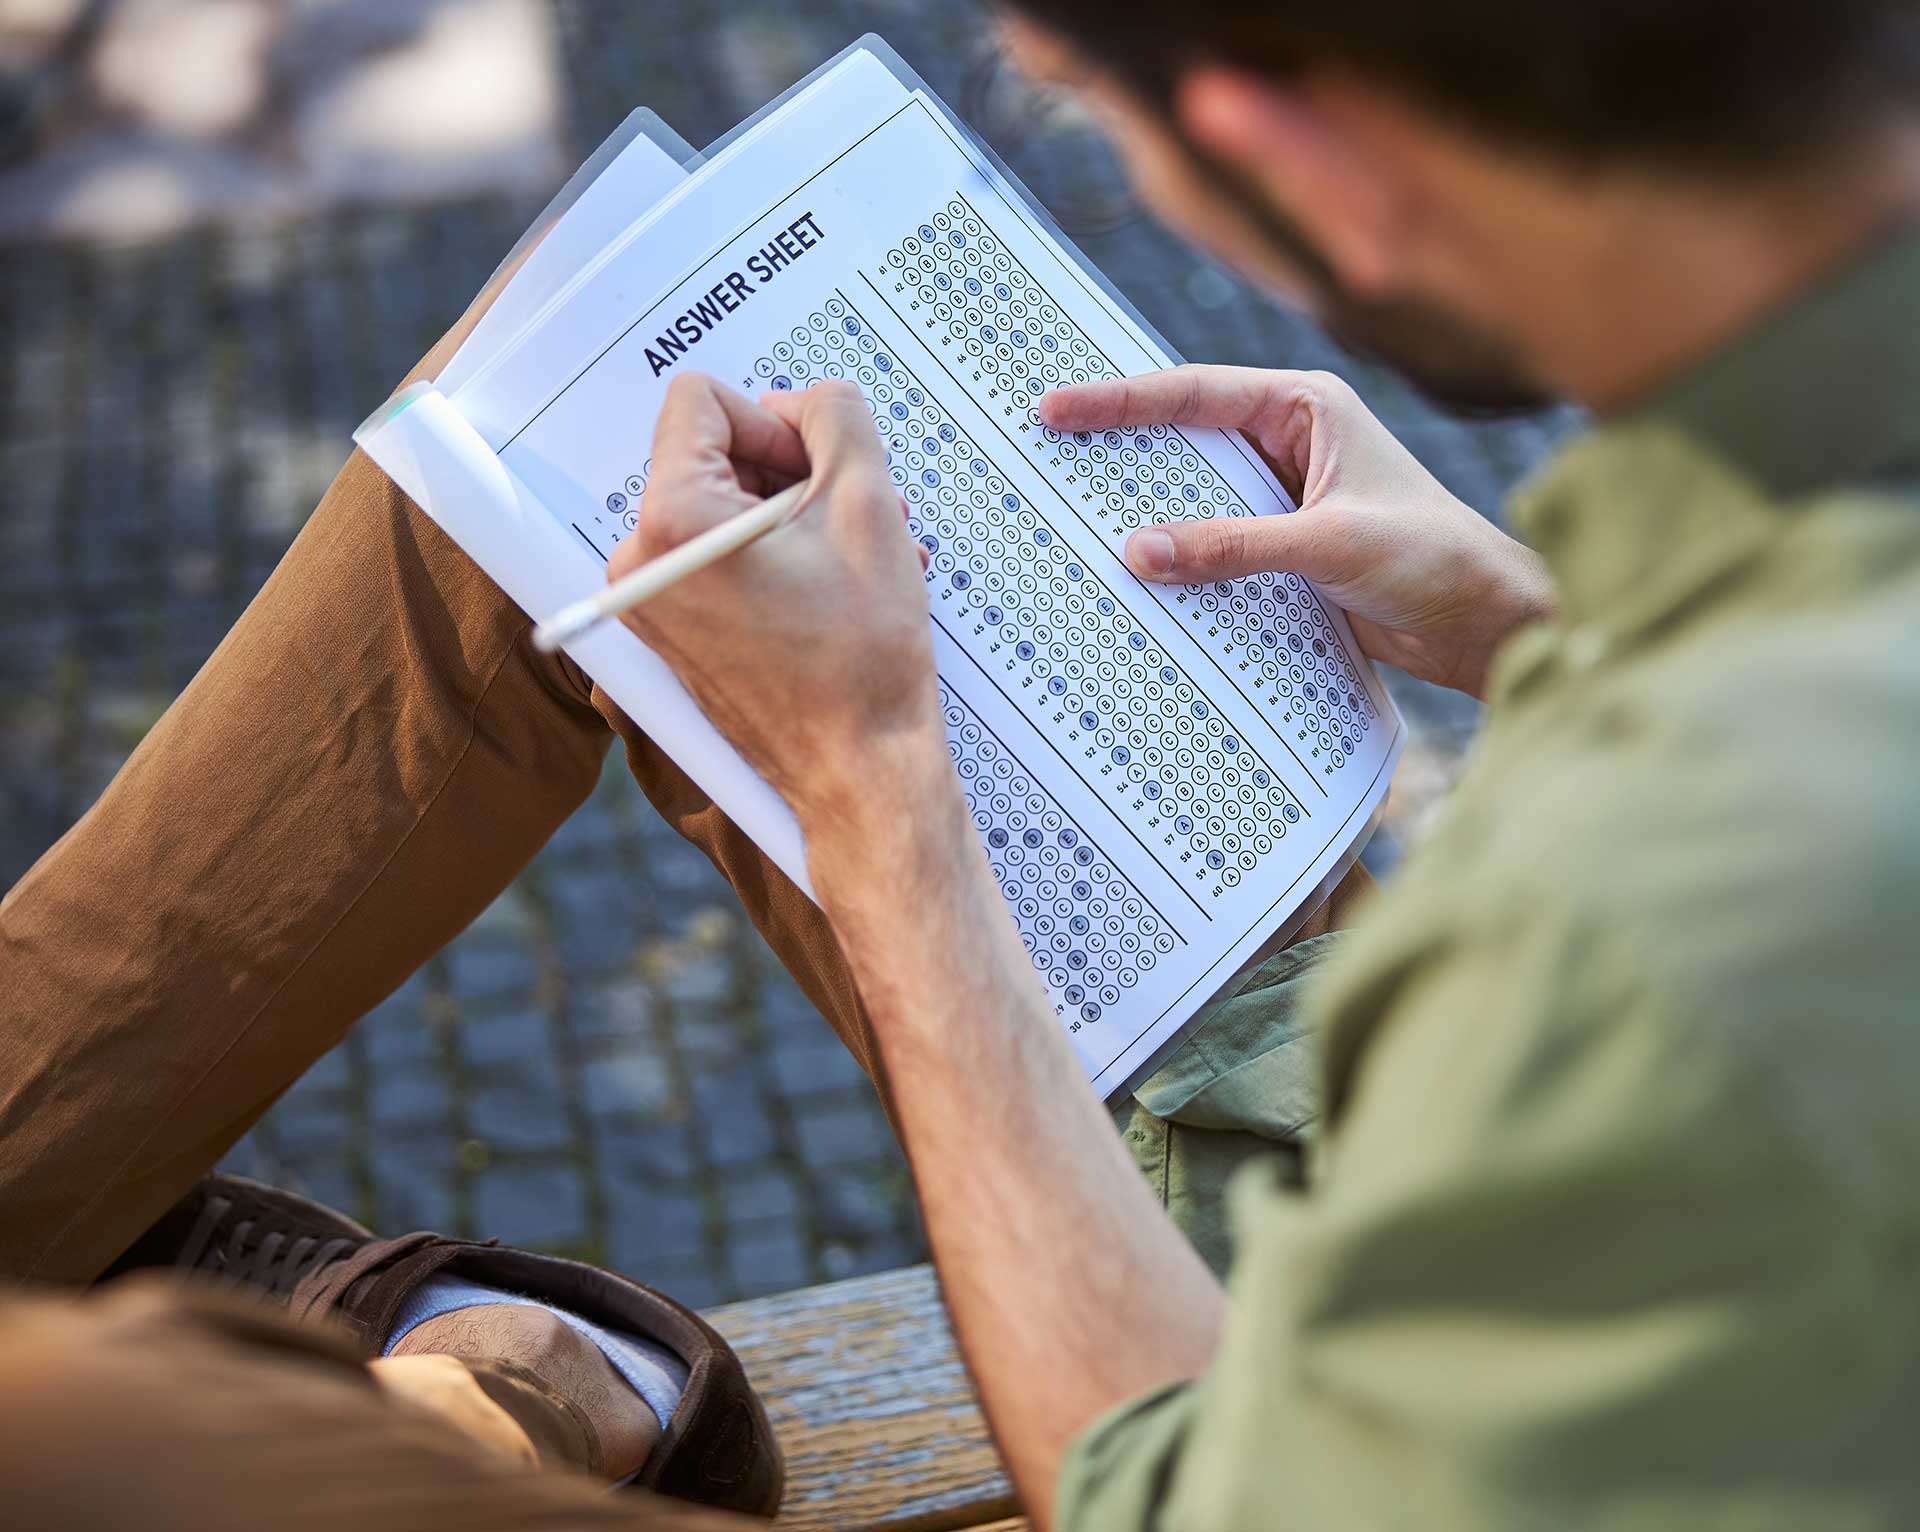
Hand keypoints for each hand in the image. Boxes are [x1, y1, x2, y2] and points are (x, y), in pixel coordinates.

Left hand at [607, 375, 947, 823]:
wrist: (859, 770)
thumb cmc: (860, 660)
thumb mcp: (868, 504)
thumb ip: (835, 417)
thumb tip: (806, 403)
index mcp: (673, 523)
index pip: (701, 401)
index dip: (774, 418)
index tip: (818, 469)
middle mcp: (640, 563)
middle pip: (709, 454)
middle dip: (789, 471)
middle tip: (851, 510)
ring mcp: (651, 602)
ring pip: (722, 507)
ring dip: (795, 516)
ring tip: (857, 551)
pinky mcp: (672, 631)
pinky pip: (717, 558)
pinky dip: (776, 556)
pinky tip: (833, 583)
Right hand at [1040, 366, 1554, 698]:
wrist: (1486, 622)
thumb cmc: (1434, 558)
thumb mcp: (1327, 544)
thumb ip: (1232, 546)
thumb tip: (1141, 552)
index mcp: (1308, 408)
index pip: (1196, 393)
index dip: (1122, 400)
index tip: (1058, 409)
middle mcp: (1292, 443)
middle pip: (1186, 438)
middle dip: (1120, 448)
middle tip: (1046, 456)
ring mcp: (1286, 497)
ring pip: (1196, 495)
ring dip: (1146, 509)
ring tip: (1073, 516)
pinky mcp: (1285, 549)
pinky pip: (1214, 545)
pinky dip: (1179, 557)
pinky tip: (1136, 574)